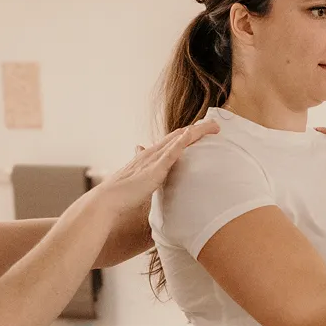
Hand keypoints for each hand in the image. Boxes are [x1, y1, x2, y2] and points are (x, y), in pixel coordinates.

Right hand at [93, 119, 219, 218]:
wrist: (108, 199)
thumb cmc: (121, 193)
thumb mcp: (137, 178)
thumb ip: (143, 169)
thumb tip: (141, 157)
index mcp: (149, 156)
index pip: (172, 141)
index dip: (188, 135)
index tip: (202, 131)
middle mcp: (152, 152)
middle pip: (179, 136)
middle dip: (199, 129)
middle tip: (216, 125)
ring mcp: (153, 159)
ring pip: (178, 140)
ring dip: (196, 132)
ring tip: (214, 127)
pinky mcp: (154, 169)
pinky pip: (170, 153)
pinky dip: (181, 143)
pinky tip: (191, 135)